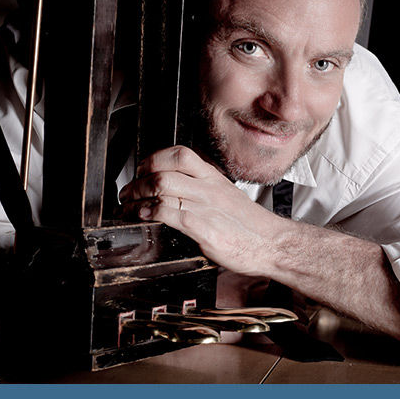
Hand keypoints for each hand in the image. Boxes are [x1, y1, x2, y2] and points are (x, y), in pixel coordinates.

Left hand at [118, 146, 282, 275]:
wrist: (272, 244)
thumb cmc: (250, 226)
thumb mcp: (226, 196)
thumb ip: (204, 189)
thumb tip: (177, 189)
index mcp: (213, 177)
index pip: (179, 154)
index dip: (153, 159)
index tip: (141, 170)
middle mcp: (208, 187)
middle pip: (164, 169)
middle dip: (138, 180)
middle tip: (127, 192)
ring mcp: (205, 206)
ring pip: (162, 187)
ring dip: (137, 197)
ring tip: (128, 206)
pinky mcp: (202, 227)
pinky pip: (169, 212)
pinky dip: (149, 213)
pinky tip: (143, 217)